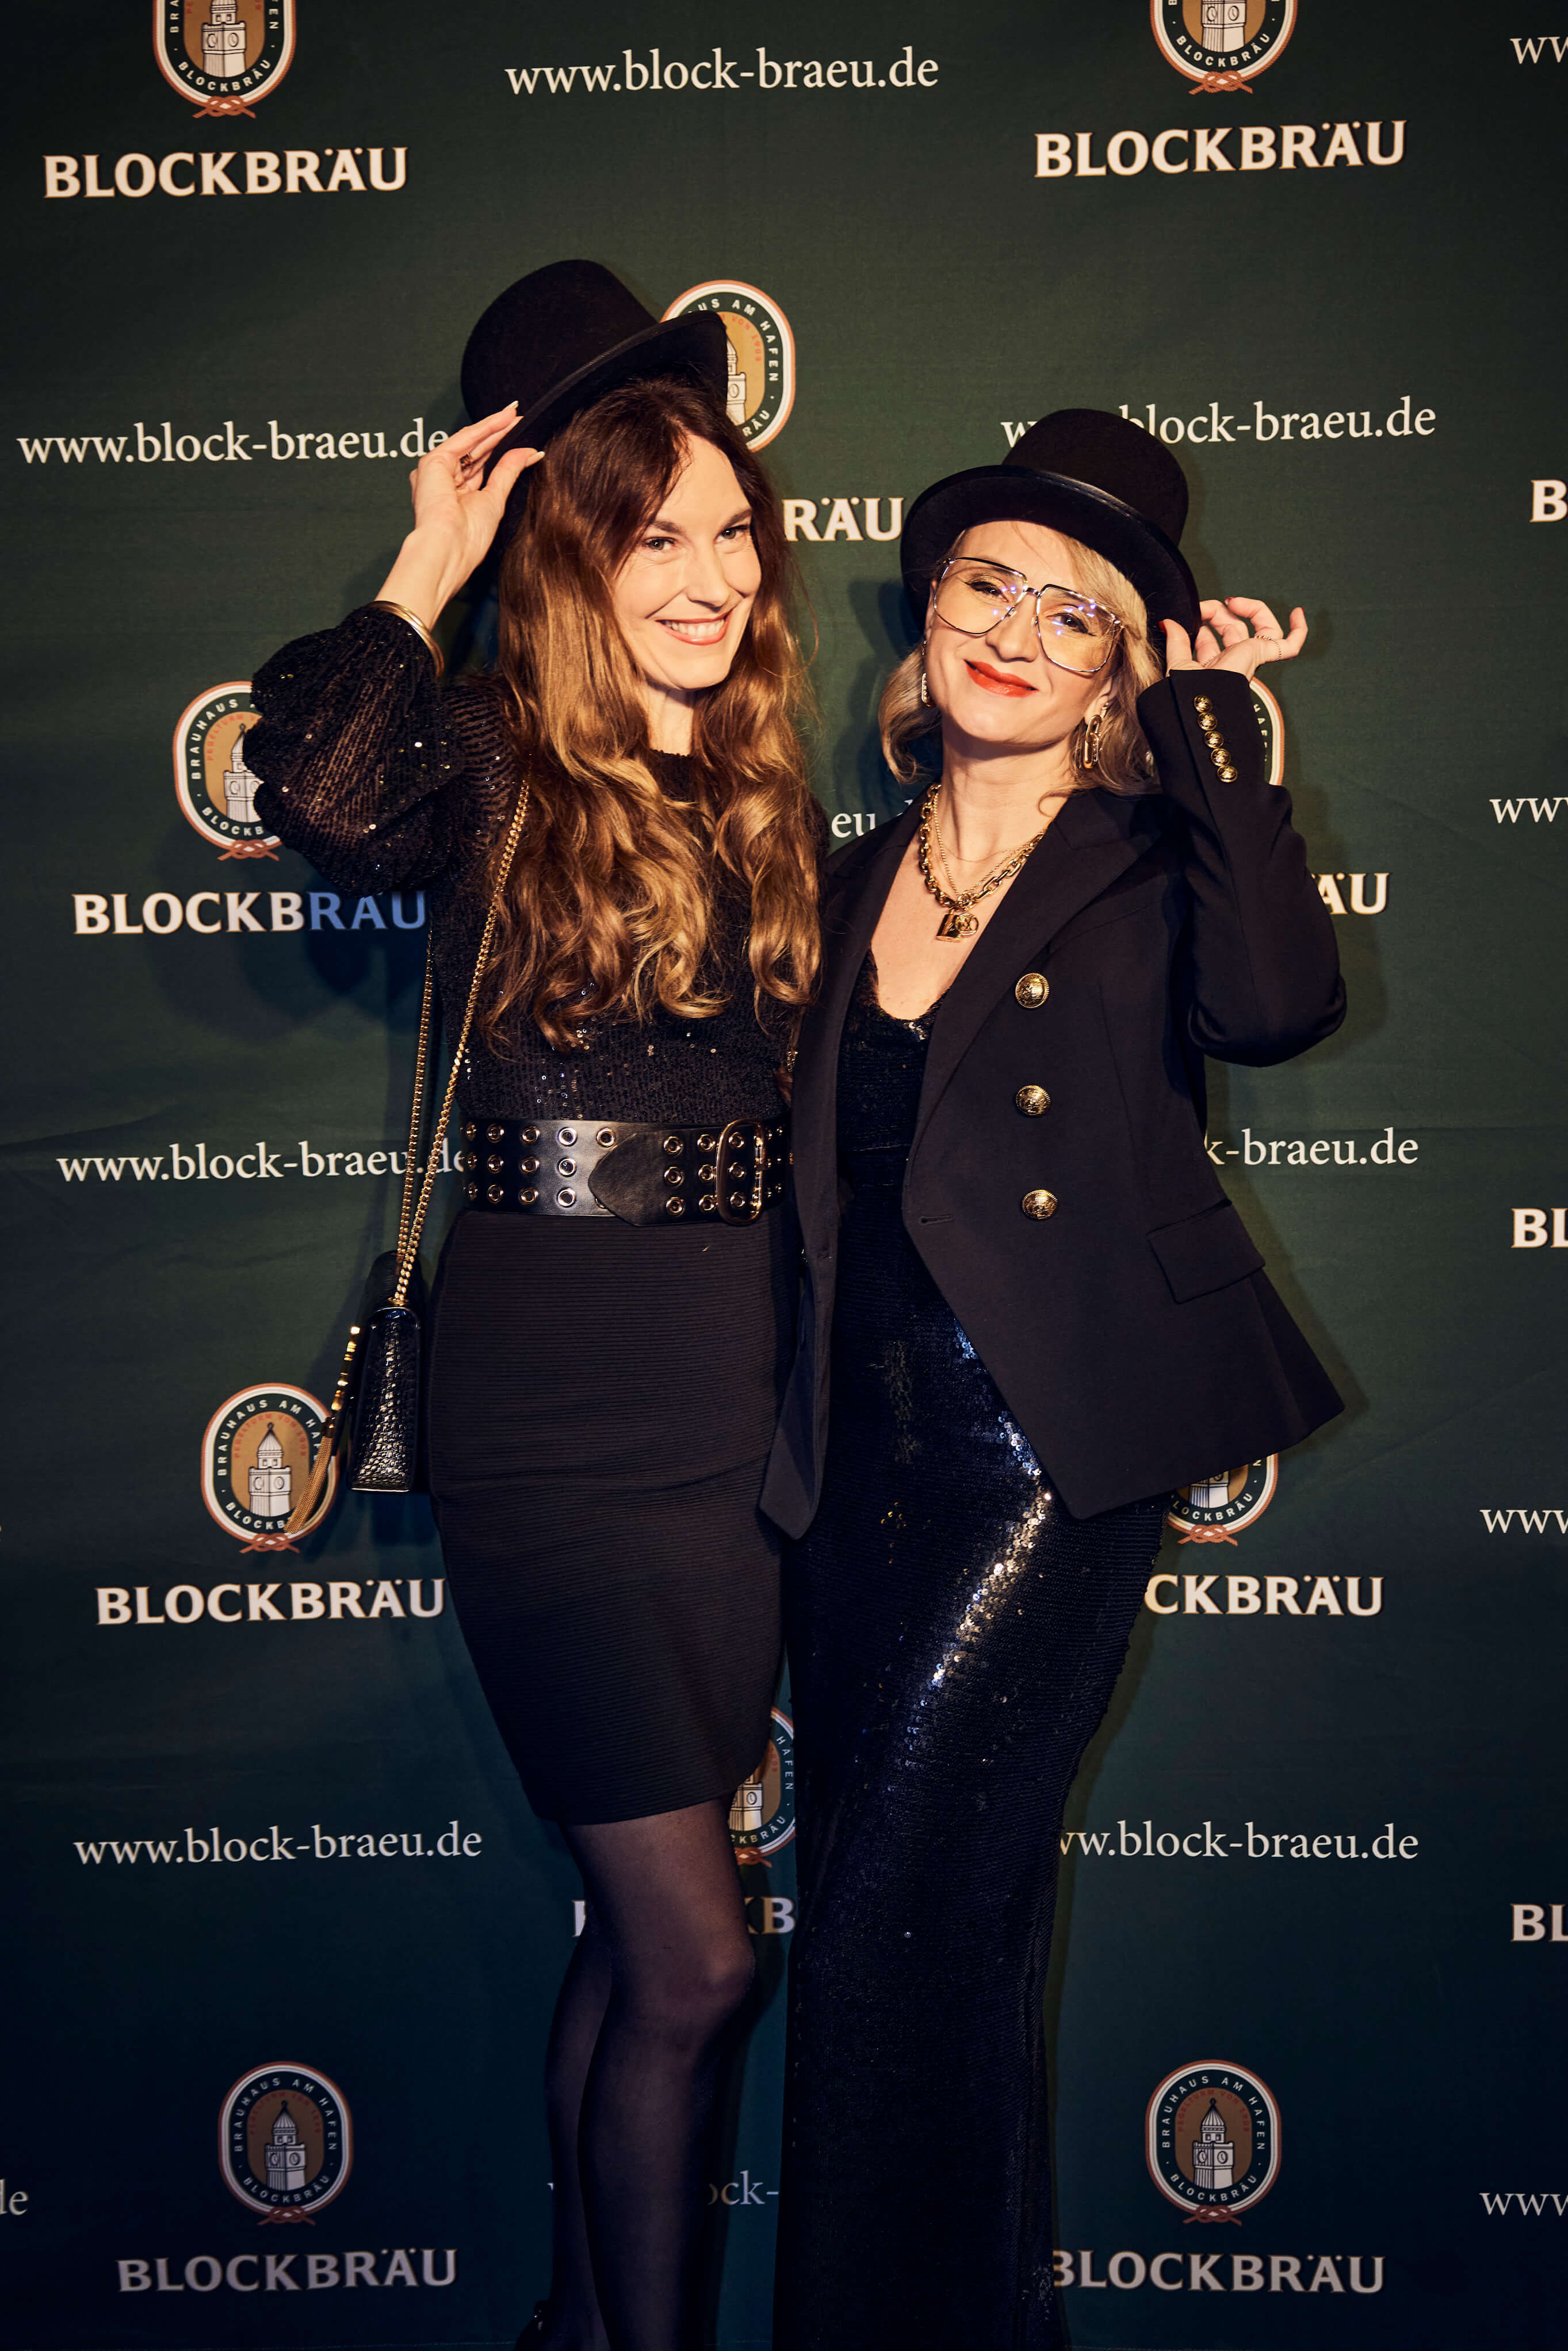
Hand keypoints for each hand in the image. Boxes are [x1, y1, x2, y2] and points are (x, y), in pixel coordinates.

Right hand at [374, 405, 542, 625]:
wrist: (448, 548)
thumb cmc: (468, 537)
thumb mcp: (495, 499)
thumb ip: (508, 472)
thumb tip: (528, 452)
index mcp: (455, 496)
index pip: (481, 466)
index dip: (501, 451)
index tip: (522, 439)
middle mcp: (443, 481)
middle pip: (476, 452)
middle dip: (499, 435)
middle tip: (520, 419)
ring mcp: (436, 470)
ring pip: (471, 443)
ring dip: (494, 428)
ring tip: (516, 415)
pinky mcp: (433, 461)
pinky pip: (464, 439)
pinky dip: (485, 428)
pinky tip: (504, 419)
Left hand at [1162, 596, 1306, 679]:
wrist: (1200, 700)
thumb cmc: (1188, 692)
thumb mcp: (1178, 662)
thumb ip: (1175, 641)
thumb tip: (1167, 622)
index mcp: (1215, 665)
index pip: (1214, 638)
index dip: (1205, 620)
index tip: (1194, 612)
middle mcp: (1234, 661)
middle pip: (1234, 626)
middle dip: (1218, 611)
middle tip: (1204, 606)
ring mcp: (1250, 657)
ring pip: (1262, 627)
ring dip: (1250, 608)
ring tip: (1233, 602)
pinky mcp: (1261, 654)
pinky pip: (1290, 645)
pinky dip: (1298, 630)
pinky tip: (1298, 612)